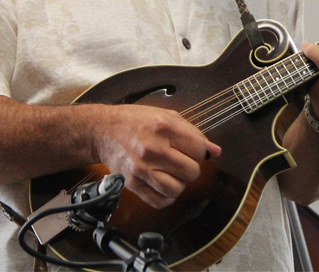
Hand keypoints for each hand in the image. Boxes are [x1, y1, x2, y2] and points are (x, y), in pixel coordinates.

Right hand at [93, 104, 221, 208]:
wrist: (103, 130)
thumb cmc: (135, 121)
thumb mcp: (166, 116)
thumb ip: (193, 133)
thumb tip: (215, 151)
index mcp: (164, 127)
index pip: (199, 150)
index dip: (199, 151)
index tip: (190, 150)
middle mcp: (153, 148)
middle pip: (191, 171)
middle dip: (190, 168)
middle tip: (181, 162)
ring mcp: (142, 168)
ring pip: (177, 189)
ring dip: (179, 184)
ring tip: (172, 174)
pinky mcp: (133, 183)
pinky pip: (160, 201)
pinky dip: (166, 197)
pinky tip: (163, 184)